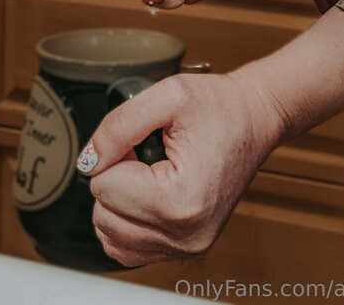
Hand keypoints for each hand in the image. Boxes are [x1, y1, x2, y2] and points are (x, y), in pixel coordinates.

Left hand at [78, 69, 285, 267]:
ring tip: (152, 172)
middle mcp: (186, 234)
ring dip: (121, 200)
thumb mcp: (168, 95)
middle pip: (104, 215)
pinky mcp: (186, 249)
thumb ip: (118, 126)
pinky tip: (148, 193)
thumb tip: (88, 162)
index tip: (145, 140)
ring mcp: (188, 247)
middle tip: (149, 154)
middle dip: (117, 178)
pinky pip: (128, 248)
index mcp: (180, 201)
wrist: (255, 118)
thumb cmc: (219, 105)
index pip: (103, 187)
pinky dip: (128, 220)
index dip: (117, 154)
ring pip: (111, 235)